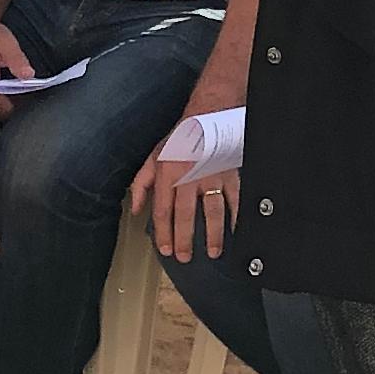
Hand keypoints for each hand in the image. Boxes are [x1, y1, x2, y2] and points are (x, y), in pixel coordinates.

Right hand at [0, 18, 37, 119]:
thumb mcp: (5, 40)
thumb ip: (16, 58)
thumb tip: (28, 75)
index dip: (10, 106)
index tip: (27, 106)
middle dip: (10, 110)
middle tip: (30, 106)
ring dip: (5, 109)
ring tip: (24, 103)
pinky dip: (0, 104)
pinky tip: (14, 99)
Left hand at [135, 142, 238, 260]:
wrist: (208, 116)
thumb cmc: (181, 138)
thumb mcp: (154, 157)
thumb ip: (142, 183)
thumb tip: (136, 209)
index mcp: (169, 174)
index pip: (163, 210)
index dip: (163, 233)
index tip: (165, 249)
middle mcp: (189, 178)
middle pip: (186, 215)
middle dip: (185, 240)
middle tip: (185, 257)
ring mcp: (212, 178)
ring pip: (212, 212)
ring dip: (213, 234)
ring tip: (213, 252)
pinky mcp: (230, 175)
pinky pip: (235, 199)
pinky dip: (237, 217)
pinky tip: (236, 231)